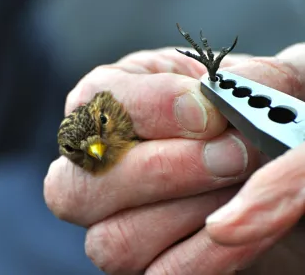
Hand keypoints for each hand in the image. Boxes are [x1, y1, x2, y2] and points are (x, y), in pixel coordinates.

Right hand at [44, 43, 304, 273]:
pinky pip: (160, 274)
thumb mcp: (247, 86)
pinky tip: (242, 222)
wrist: (265, 164)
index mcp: (111, 107)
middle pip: (75, 189)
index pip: (97, 102)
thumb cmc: (244, 118)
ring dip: (185, 213)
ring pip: (112, 242)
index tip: (211, 114)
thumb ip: (237, 84)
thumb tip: (211, 106)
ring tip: (240, 185)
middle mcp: (96, 169)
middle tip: (230, 154)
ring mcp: (113, 223)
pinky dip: (209, 254)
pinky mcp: (149, 263)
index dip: (150, 108)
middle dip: (158, 171)